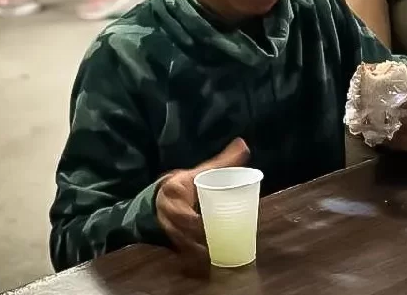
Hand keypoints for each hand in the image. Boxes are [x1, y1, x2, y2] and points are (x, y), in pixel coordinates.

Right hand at [155, 138, 250, 259]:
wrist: (163, 194)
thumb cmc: (188, 182)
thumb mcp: (202, 170)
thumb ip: (223, 161)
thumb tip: (244, 145)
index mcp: (175, 190)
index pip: (184, 207)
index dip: (197, 220)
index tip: (211, 224)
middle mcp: (167, 210)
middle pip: (184, 228)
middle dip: (200, 237)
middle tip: (221, 240)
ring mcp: (166, 226)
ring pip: (182, 242)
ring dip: (197, 250)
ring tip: (217, 254)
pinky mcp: (169, 238)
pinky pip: (181, 250)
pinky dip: (193, 257)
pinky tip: (207, 261)